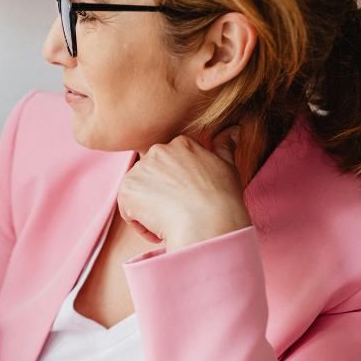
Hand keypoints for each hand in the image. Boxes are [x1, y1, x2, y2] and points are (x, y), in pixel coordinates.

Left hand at [117, 126, 250, 251]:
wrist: (208, 223)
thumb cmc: (222, 199)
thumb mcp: (227, 167)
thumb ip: (224, 146)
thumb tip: (234, 129)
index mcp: (180, 143)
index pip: (169, 164)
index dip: (177, 186)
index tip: (188, 200)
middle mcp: (157, 150)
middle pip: (152, 177)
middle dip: (161, 196)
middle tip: (179, 213)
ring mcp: (140, 169)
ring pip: (139, 193)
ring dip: (150, 210)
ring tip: (170, 223)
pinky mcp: (127, 189)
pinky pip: (127, 208)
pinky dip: (140, 224)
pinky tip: (158, 232)